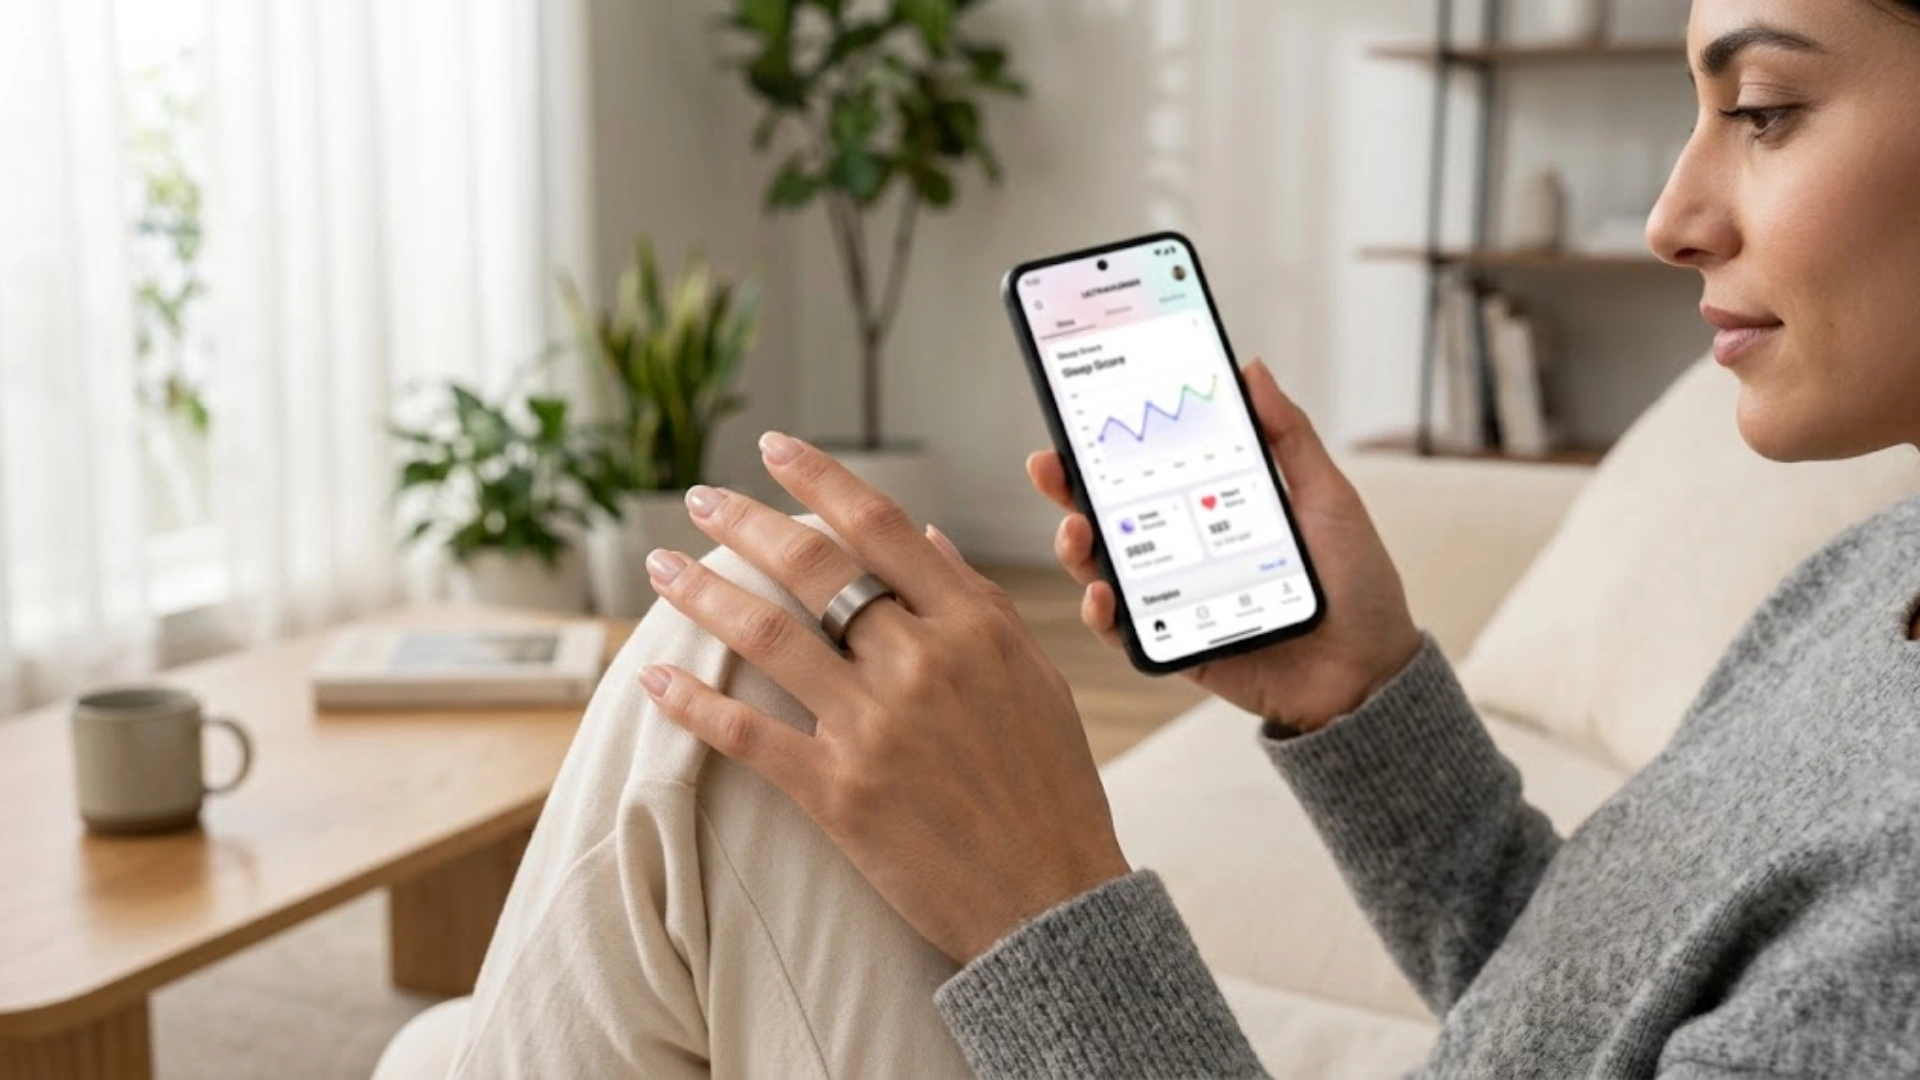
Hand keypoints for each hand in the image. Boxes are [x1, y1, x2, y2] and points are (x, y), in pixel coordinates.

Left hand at [639, 431, 1132, 966]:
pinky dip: (695, 704)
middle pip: (812, 569)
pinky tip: (656, 679)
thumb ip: (979, 603)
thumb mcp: (1035, 679)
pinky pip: (748, 736)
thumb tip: (928, 538)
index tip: (773, 448)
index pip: (881, 527)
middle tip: (700, 499)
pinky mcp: (839, 793)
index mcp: (973, 626)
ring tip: (663, 568)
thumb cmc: (1050, 788)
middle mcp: (921, 663)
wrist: (1051, 900)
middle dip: (744, 524)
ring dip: (703, 594)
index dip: (818, 479)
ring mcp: (876, 727)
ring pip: (767, 637)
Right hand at [1026, 358, 1422, 733]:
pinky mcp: (1174, 645)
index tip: (1077, 414)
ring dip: (1075, 547)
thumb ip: (1288, 437)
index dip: (1106, 445)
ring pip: (1102, 569)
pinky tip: (1103, 594)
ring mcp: (1173, 598)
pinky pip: (1122, 631)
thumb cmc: (1355, 583)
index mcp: (1212, 508)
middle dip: (1068, 488)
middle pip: (1109, 514)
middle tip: (1049, 465)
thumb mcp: (1325, 497)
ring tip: (1076, 529)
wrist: (1371, 670)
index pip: (1147, 469)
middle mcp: (1183, 550)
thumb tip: (1251, 371)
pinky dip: (1102, 613)